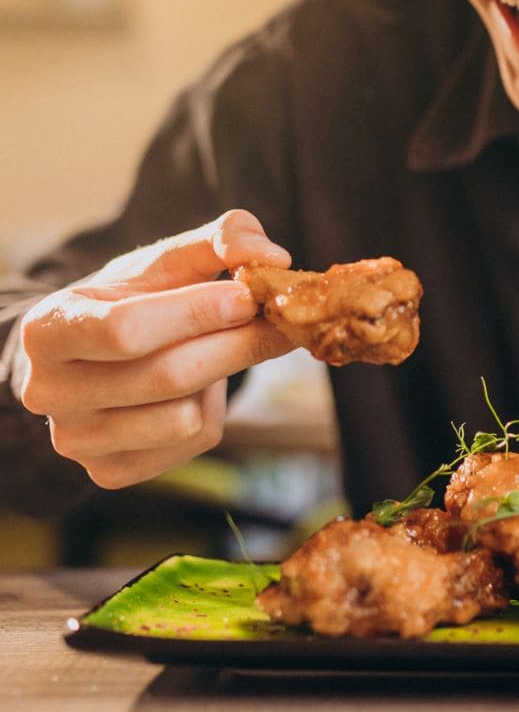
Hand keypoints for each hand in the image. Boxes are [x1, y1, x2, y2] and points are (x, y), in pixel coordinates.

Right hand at [14, 210, 296, 488]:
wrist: (93, 356)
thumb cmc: (132, 300)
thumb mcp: (165, 261)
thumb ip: (220, 240)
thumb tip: (273, 257)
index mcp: (50, 329)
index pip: (126, 330)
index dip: (196, 313)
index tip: (247, 295)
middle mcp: (49, 391)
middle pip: (167, 377)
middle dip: (236, 345)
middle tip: (276, 322)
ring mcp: (76, 440)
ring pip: (185, 418)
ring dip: (221, 380)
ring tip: (215, 352)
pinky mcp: (109, 472)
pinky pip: (191, 445)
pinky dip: (210, 412)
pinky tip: (195, 390)